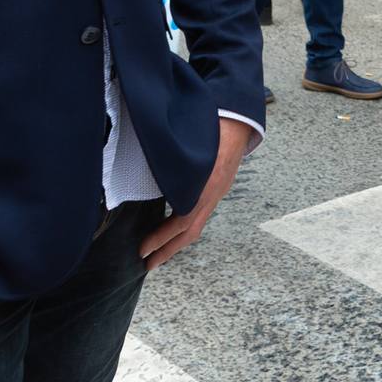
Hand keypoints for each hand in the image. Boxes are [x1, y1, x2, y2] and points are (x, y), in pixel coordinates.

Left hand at [140, 119, 253, 271]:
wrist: (239, 117)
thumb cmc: (212, 126)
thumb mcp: (188, 146)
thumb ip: (171, 164)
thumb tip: (146, 175)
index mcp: (206, 185)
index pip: (183, 221)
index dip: (162, 237)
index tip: (142, 249)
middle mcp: (213, 192)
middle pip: (191, 231)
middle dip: (169, 250)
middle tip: (148, 264)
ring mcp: (218, 190)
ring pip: (197, 223)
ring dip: (177, 241)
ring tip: (159, 252)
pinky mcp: (219, 185)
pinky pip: (201, 213)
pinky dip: (185, 226)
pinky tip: (174, 225)